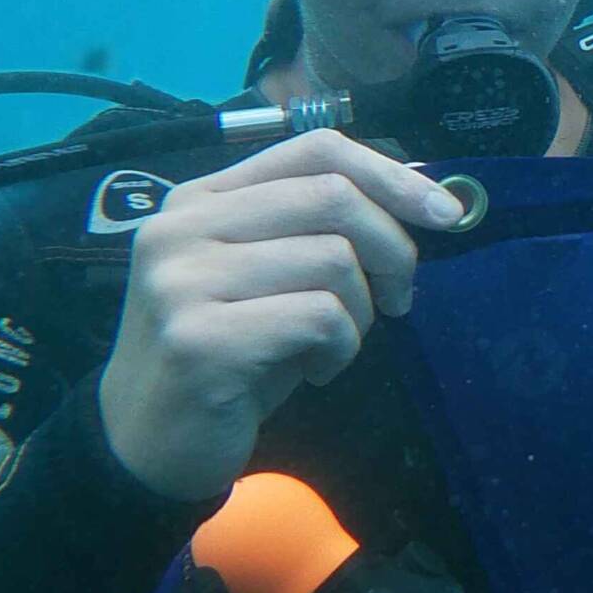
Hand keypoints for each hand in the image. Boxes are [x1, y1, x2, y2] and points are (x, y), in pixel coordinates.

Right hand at [99, 128, 466, 500]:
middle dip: (394, 249)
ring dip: (361, 313)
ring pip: (334, 260)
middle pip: (333, 197)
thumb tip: (423, 198)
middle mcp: (182, 228)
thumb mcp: (267, 275)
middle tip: (399, 298)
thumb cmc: (228, 354)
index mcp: (201, 198)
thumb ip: (317, 229)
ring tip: (332, 345)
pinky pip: (320, 319)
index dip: (392, 175)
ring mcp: (183, 282)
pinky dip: (341, 350)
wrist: (147, 443)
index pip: (314, 149)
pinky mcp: (200, 341)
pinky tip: (314, 371)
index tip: (445, 213)